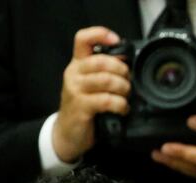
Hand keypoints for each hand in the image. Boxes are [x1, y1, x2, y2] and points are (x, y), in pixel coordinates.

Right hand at [53, 27, 129, 162]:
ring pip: (107, 80)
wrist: (67, 134)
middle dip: (122, 70)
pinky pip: (107, 99)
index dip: (100, 34)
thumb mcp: (90, 86)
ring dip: (123, 88)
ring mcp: (75, 89)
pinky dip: (120, 104)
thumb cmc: (83, 108)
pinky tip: (122, 109)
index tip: (116, 41)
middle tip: (128, 81)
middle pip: (102, 61)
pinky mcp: (81, 106)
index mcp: (77, 65)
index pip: (83, 39)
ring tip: (126, 96)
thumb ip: (103, 72)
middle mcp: (74, 74)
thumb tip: (127, 64)